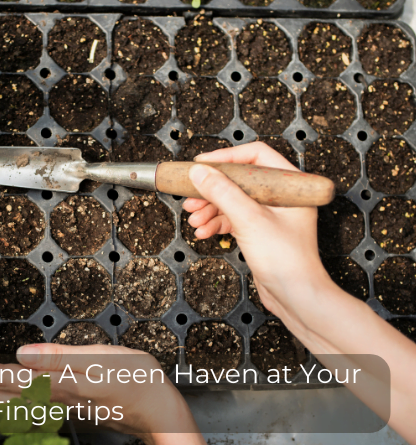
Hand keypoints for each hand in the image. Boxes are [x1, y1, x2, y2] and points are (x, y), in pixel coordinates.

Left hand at [0, 343, 204, 444]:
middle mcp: (53, 400)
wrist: (160, 414)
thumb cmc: (137, 382)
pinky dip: (4, 409)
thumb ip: (61, 358)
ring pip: (9, 408)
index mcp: (58, 384)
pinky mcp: (69, 410)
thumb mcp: (105, 361)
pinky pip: (24, 412)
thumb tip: (21, 355)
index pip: (6, 378)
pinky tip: (0, 407)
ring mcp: (59, 408)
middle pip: (0, 400)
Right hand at [182, 142, 333, 329]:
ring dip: (210, 209)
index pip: (256, 156)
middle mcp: (282, 197)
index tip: (203, 164)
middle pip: (240, 180)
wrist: (295, 296)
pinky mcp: (261, 232)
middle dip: (212, 190)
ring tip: (194, 219)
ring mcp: (271, 215)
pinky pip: (234, 219)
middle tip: (191, 197)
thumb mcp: (249, 219)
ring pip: (234, 201)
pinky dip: (217, 223)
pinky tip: (204, 232)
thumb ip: (222, 192)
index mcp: (290, 185)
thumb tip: (200, 172)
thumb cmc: (287, 260)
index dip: (227, 158)